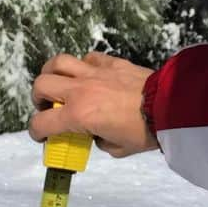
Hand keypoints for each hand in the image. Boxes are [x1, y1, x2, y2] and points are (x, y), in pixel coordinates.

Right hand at [29, 51, 158, 158]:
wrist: (170, 107)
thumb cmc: (144, 132)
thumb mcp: (117, 148)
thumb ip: (100, 141)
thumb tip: (97, 134)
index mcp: (78, 115)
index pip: (41, 122)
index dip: (36, 132)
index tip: (42, 136)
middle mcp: (80, 90)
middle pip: (41, 85)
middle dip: (38, 98)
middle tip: (48, 107)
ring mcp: (94, 72)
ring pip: (58, 62)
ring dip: (52, 73)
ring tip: (59, 84)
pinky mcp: (111, 62)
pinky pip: (87, 58)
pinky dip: (83, 66)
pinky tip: (89, 75)